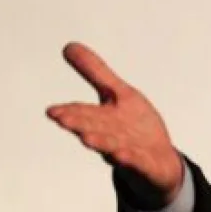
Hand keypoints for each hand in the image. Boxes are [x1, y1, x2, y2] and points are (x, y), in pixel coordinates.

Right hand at [46, 42, 183, 204]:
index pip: (84, 114)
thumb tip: (68, 45)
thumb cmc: (134, 127)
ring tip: (87, 138)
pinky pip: (139, 163)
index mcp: (102, 120)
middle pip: (94, 129)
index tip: (52, 111)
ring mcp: (128, 152)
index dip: (69, 112)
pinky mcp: (147, 165)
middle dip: (78, 124)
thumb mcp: (118, 94)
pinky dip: (131, 159)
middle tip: (62, 119)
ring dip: (100, 143)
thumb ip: (95, 73)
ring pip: (112, 148)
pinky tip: (123, 155)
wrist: (158, 164)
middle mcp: (112, 137)